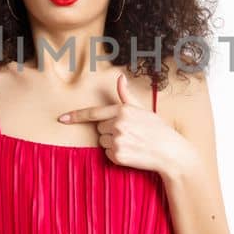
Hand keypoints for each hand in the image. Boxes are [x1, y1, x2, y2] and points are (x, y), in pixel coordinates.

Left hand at [58, 73, 190, 173]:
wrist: (171, 152)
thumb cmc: (158, 129)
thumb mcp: (143, 109)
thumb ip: (126, 96)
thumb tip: (120, 78)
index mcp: (123, 110)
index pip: (93, 113)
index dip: (76, 116)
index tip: (62, 119)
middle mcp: (118, 124)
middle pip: (99, 128)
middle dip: (110, 130)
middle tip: (130, 133)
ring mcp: (117, 140)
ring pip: (102, 142)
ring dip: (112, 143)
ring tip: (132, 142)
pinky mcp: (118, 155)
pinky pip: (107, 154)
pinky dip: (116, 155)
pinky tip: (131, 152)